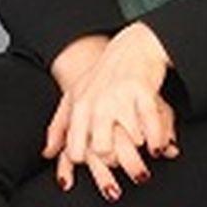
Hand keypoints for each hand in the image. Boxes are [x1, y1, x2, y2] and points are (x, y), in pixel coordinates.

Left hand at [42, 23, 177, 200]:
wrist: (133, 46)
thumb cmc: (103, 75)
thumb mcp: (74, 97)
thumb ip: (58, 127)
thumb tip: (47, 154)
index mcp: (79, 107)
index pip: (76, 150)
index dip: (89, 160)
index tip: (100, 158)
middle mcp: (98, 104)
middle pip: (102, 149)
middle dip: (115, 159)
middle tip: (123, 158)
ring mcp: (121, 98)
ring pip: (129, 140)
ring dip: (138, 148)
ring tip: (142, 147)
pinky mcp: (143, 92)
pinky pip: (151, 126)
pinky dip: (157, 141)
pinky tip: (158, 147)